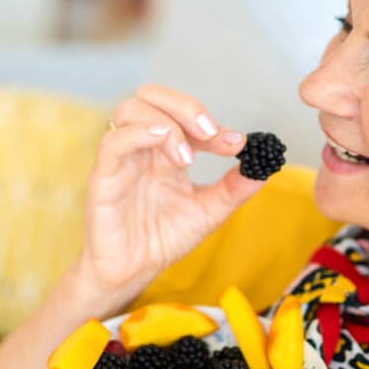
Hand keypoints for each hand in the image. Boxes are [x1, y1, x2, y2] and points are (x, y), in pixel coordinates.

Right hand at [75, 84, 264, 309]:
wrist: (132, 273)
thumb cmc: (162, 239)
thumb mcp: (208, 212)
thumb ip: (234, 188)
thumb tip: (265, 166)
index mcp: (164, 151)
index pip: (184, 116)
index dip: (211, 123)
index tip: (237, 143)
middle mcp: (141, 148)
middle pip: (151, 95)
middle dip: (186, 107)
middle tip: (210, 133)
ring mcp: (121, 159)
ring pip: (131, 110)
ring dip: (167, 122)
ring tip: (188, 156)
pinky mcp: (103, 177)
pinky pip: (113, 141)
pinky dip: (140, 133)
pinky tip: (165, 144)